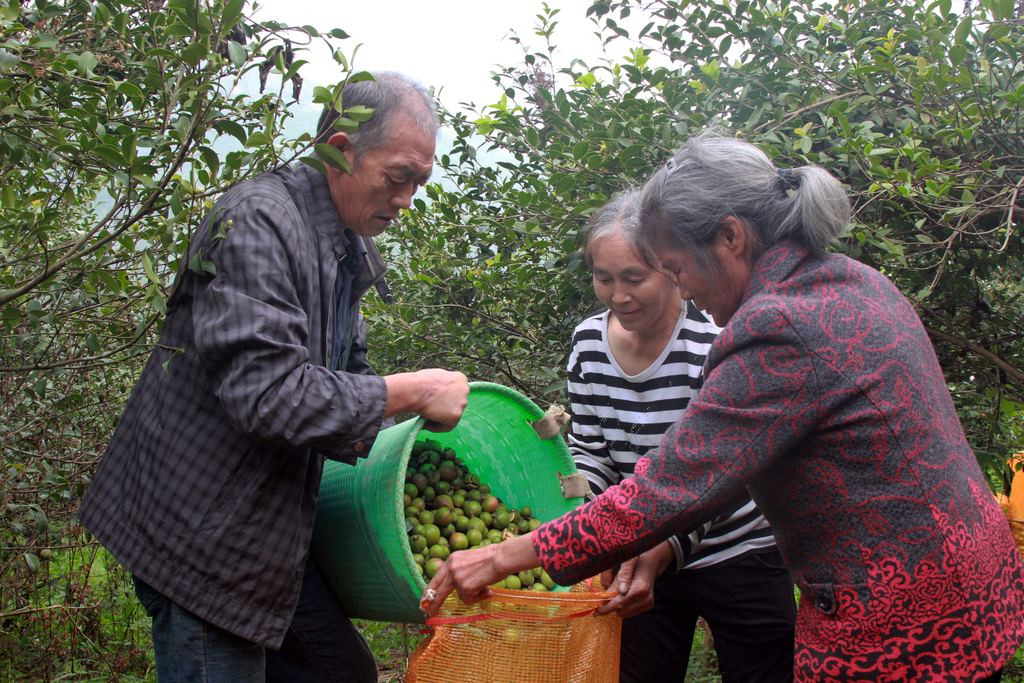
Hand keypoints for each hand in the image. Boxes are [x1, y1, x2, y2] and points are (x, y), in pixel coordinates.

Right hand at [417, 369, 468, 431]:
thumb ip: (442, 385)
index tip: (433, 401)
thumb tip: (438, 393)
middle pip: (455, 403)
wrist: (416, 389)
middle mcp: (465, 390)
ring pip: (451, 415)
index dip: (443, 398)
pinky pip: (447, 426)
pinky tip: (425, 424)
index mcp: (460, 378)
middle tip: (429, 410)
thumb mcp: (435, 376)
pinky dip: (436, 427)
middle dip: (443, 408)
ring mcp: (462, 403)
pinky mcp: (456, 416)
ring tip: (425, 418)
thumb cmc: (419, 381)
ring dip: (440, 418)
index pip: (454, 392)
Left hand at [422, 533, 538, 617]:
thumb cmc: (492, 558)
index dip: (430, 589)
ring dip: (472, 595)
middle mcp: (451, 568)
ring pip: (461, 596)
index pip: (437, 577)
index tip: (425, 598)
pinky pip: (469, 600)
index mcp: (452, 560)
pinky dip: (477, 597)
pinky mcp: (465, 587)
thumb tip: (464, 591)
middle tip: (428, 613)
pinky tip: (486, 589)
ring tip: (485, 586)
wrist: (501, 557)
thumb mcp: (470, 560)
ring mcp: (457, 578)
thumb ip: (463, 572)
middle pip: (437, 590)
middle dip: (433, 603)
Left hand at [595, 541, 674, 617]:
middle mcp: (645, 598)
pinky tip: (627, 596)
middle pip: (621, 610)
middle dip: (613, 605)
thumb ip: (612, 586)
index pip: (619, 603)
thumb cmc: (633, 565)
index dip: (606, 608)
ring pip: (625, 613)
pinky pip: (630, 612)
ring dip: (619, 606)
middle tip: (610, 594)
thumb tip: (602, 600)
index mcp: (639, 588)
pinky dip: (625, 606)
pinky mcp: (648, 606)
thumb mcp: (620, 572)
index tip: (596, 612)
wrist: (649, 565)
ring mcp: (648, 603)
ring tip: (621, 593)